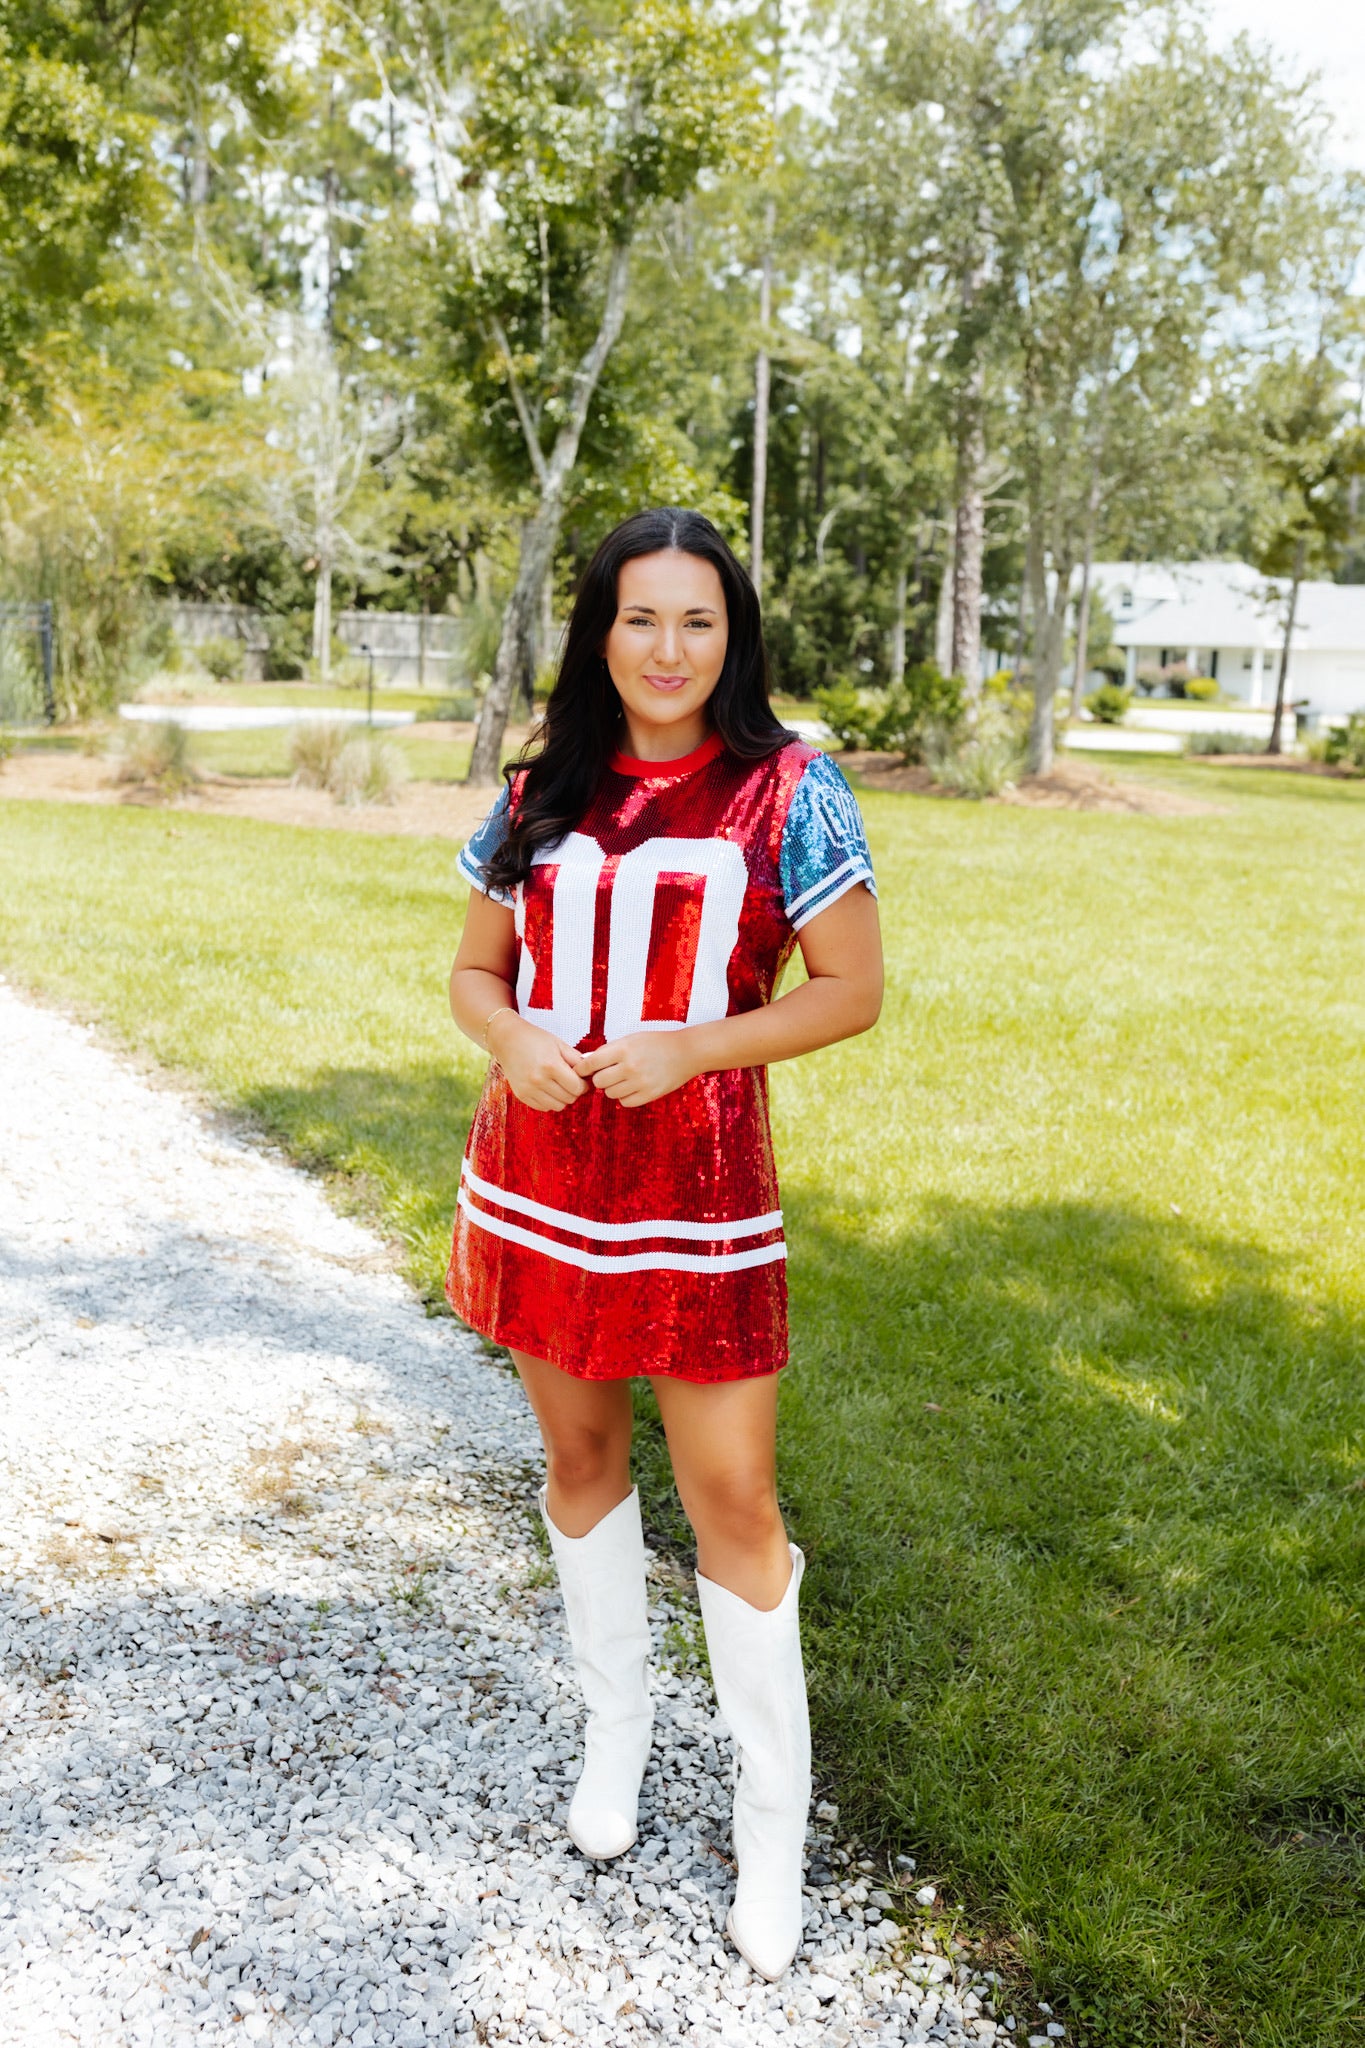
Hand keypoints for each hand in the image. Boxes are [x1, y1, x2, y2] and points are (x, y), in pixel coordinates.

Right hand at [488, 1012, 587, 1112]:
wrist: (507, 1039)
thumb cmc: (535, 1039)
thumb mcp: (560, 1044)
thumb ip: (577, 1060)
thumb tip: (591, 1074)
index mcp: (551, 1065)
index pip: (577, 1088)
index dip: (584, 1085)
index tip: (583, 1080)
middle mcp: (539, 1080)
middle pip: (569, 1099)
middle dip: (575, 1092)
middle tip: (572, 1082)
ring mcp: (528, 1089)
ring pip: (558, 1106)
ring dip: (563, 1098)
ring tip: (560, 1085)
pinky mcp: (521, 1095)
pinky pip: (544, 1107)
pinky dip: (550, 1101)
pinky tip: (548, 1089)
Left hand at [574, 1032, 697, 1108]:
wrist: (686, 1052)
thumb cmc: (656, 1043)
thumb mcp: (631, 1039)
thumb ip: (609, 1050)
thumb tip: (585, 1063)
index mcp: (624, 1049)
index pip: (591, 1063)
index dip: (582, 1069)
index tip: (580, 1071)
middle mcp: (630, 1066)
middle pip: (599, 1082)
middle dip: (600, 1078)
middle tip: (608, 1073)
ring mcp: (640, 1082)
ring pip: (610, 1093)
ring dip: (613, 1088)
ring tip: (623, 1079)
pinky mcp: (650, 1094)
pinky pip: (625, 1102)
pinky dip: (625, 1097)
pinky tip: (632, 1087)